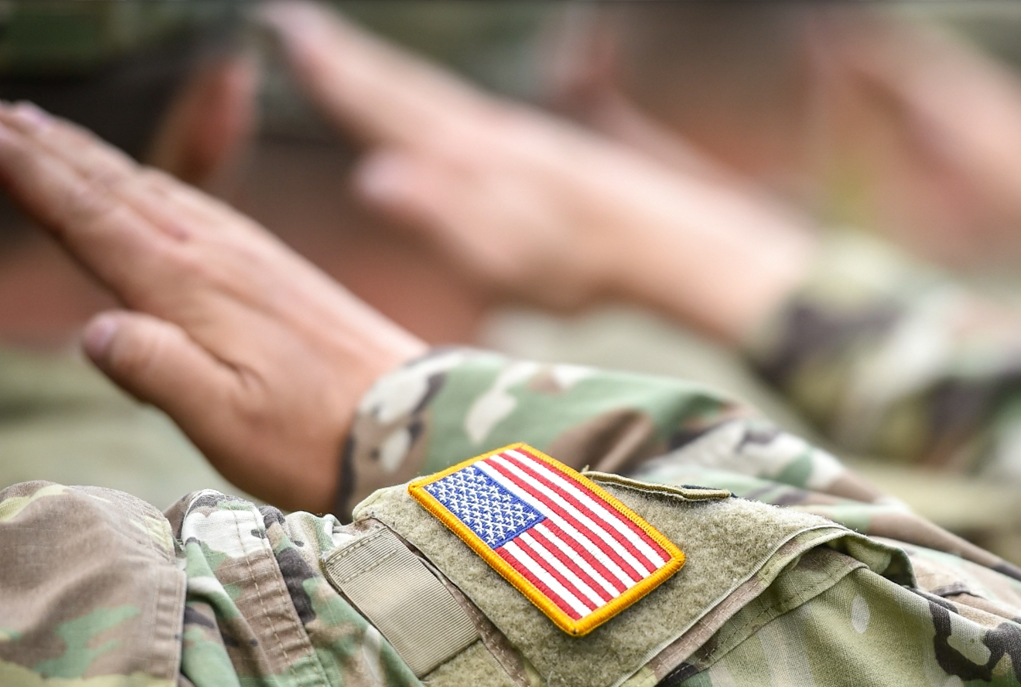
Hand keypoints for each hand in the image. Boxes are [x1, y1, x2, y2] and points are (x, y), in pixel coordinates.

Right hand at [0, 102, 426, 512]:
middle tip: (3, 115)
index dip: (38, 179)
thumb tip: (97, 330)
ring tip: (52, 132)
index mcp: (194, 290)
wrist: (414, 424)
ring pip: (160, 191)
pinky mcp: (280, 270)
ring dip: (102, 159)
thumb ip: (161, 373)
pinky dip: (160, 183)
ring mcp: (255, 258)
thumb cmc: (316, 437)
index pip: (97, 221)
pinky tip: (153, 185)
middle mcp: (221, 259)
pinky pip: (205, 207)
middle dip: (57, 151)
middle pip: (121, 190)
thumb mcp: (228, 422)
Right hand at [263, 2, 811, 342]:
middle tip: (294, 24)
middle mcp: (488, 135)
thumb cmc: (585, 263)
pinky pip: (470, 112)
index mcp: (468, 160)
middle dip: (348, 59)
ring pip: (438, 96)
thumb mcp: (506, 258)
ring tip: (351, 54)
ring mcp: (519, 138)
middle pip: (406, 88)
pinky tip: (441, 110)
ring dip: (389, 73)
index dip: (334, 78)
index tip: (287, 36)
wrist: (668, 243)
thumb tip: (373, 176)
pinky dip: (437, 101)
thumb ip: (440, 216)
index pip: (386, 110)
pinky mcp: (545, 151)